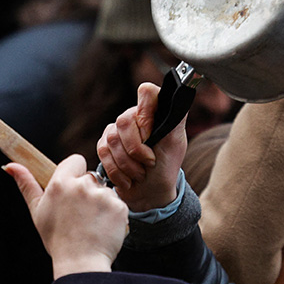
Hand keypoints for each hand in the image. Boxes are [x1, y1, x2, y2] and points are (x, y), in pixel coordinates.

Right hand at [6, 154, 128, 277]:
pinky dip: (113, 214)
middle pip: (90, 177)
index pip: (75, 160)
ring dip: (101, 203)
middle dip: (87, 191)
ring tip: (91, 223)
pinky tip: (102, 227)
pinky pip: (117, 204)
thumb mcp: (37, 211)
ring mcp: (103, 196)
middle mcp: (83, 185)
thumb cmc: (57, 240)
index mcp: (61, 183)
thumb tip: (10, 166)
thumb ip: (26, 184)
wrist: (81, 263)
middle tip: (80, 213)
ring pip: (105, 191)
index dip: (75, 172)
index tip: (72, 188)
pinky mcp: (119, 207)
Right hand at [97, 82, 186, 211]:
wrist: (151, 192)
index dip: (146, 114)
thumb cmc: (165, 166)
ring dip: (128, 164)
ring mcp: (116, 130)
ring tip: (140, 173)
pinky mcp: (104, 145)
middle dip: (137, 150)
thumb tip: (181, 92)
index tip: (151, 136)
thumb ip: (176, 117)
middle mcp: (133, 116)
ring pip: (112, 140)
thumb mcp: (175, 142)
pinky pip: (103, 153)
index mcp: (153, 111)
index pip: (147, 92)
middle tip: (149, 163)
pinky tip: (128, 179)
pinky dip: (117, 171)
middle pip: (124, 121)